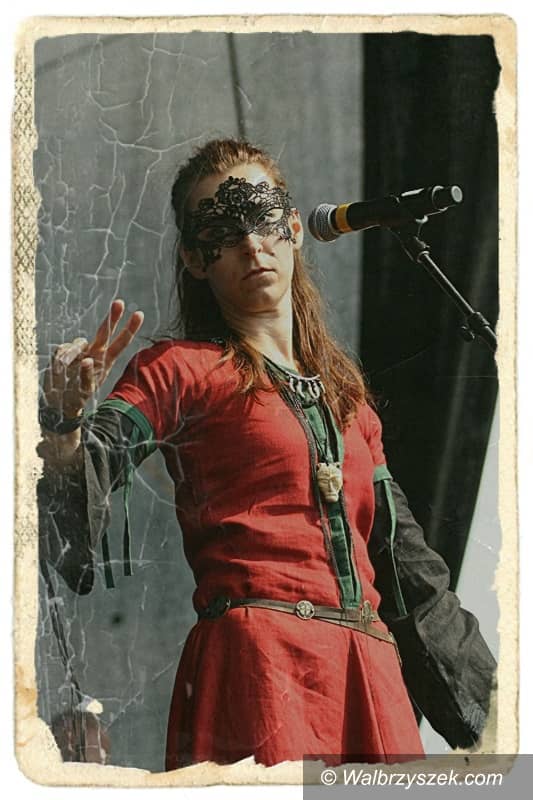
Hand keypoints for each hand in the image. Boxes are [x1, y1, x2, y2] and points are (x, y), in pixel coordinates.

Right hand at [42, 300, 143, 418]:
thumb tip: (86, 360)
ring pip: (79, 343)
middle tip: (120, 302)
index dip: (129, 329)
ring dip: (74, 357)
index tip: (139, 314)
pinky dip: (62, 360)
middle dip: (113, 317)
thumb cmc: (77, 393)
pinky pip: (63, 351)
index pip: (120, 342)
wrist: (59, 400)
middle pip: (104, 332)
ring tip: (68, 374)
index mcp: (105, 360)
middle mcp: (94, 352)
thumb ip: (88, 374)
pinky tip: (62, 369)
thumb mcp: (87, 388)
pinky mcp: (63, 352)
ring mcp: (79, 351)